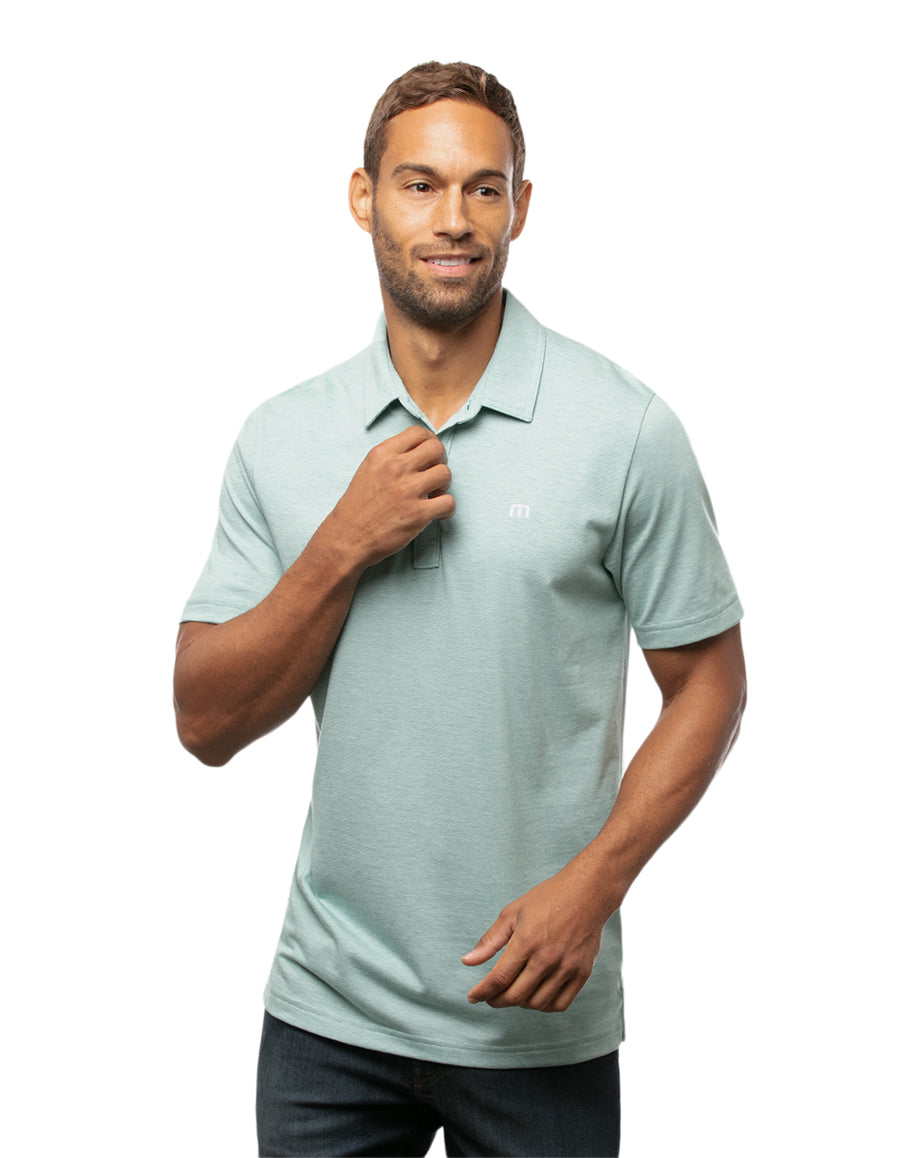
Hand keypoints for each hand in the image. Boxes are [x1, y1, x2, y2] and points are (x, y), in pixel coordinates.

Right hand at [329, 425, 454, 568]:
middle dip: (441, 460)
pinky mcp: (417, 514)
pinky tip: (438, 513)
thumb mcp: (368, 469)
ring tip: (434, 495)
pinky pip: (449, 502)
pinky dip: (447, 509)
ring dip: (444, 485)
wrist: (347, 537)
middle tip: (434, 475)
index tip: (430, 455)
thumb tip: (420, 452)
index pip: (418, 432)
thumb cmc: (358, 506)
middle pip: (436, 448)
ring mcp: (407, 490)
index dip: (430, 442)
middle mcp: (395, 468)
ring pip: (445, 473)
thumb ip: (392, 456)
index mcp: (382, 453)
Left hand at [462, 863, 609, 1012]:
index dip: (482, 992)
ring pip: (536, 1003)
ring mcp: (566, 968)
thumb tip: (468, 961)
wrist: (587, 893)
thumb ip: (490, 940)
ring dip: (519, 1003)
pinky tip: (536, 995)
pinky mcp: (582, 974)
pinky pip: (560, 1004)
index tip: (473, 997)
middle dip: (496, 1001)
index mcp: (526, 941)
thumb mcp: (513, 913)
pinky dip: (544, 1006)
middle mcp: (547, 958)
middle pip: (515, 995)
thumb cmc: (547, 899)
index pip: (499, 979)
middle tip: (489, 997)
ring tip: (512, 992)